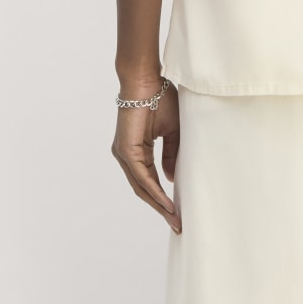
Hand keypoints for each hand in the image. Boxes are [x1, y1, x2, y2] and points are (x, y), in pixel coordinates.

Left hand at [111, 77, 182, 233]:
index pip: (149, 181)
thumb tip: (170, 179)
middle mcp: (127, 156)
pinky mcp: (125, 150)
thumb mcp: (172, 131)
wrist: (147, 80)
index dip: (163, 198)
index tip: (178, 213)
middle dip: (161, 208)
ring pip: (141, 187)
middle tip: (177, 224)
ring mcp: (124, 154)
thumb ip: (171, 154)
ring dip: (159, 205)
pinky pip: (141, 177)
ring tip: (175, 218)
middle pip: (144, 190)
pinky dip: (154, 191)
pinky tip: (167, 202)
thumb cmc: (161, 98)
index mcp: (136, 151)